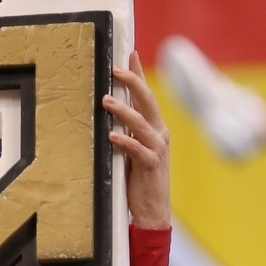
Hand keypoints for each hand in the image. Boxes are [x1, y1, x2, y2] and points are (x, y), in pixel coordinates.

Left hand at [103, 52, 170, 228]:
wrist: (153, 212)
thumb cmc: (140, 180)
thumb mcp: (134, 151)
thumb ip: (128, 132)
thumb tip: (110, 115)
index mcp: (155, 129)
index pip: (147, 96)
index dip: (138, 75)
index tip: (129, 54)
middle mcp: (159, 135)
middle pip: (148, 101)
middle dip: (132, 82)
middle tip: (115, 69)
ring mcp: (157, 149)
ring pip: (141, 123)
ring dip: (123, 111)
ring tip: (106, 101)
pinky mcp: (151, 166)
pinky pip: (137, 150)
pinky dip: (125, 141)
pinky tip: (112, 136)